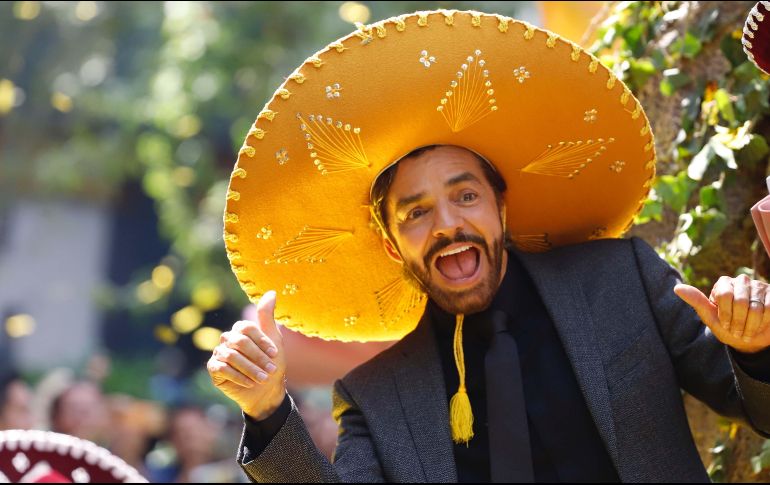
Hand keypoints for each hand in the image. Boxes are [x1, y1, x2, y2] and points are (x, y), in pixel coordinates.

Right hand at [207, 291, 286, 419]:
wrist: (266, 392)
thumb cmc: (271, 365)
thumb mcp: (274, 340)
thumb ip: (268, 317)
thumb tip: (271, 292)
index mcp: (241, 330)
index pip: (247, 328)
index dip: (261, 341)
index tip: (275, 353)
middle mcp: (228, 339)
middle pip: (239, 342)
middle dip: (257, 357)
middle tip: (270, 369)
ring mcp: (219, 353)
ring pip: (231, 356)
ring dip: (250, 368)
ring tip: (262, 378)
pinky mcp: (213, 369)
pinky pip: (222, 368)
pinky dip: (238, 376)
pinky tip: (249, 383)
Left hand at [674, 275, 769, 353]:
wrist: (751, 339)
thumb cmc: (728, 327)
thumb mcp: (710, 317)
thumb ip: (696, 302)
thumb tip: (677, 288)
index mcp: (723, 284)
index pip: (724, 296)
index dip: (726, 315)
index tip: (725, 324)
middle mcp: (741, 280)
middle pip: (740, 302)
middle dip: (738, 322)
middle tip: (738, 331)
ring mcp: (759, 286)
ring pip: (756, 308)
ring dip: (751, 325)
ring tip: (748, 331)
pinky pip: (769, 309)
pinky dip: (765, 322)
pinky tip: (762, 324)